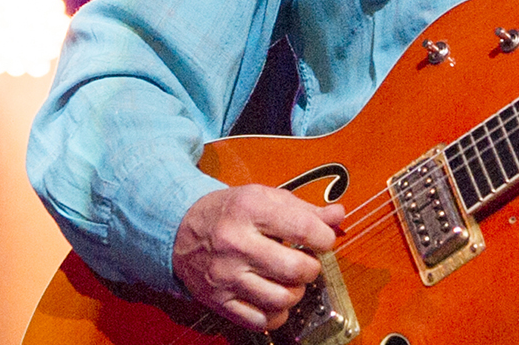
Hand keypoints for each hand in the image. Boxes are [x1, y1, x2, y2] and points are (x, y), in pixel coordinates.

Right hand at [173, 184, 344, 331]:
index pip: (305, 229)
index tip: (323, 240)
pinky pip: (260, 320)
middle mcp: (236, 243)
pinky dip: (277, 314)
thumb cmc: (230, 212)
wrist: (180, 229)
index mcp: (251, 209)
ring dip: (297, 293)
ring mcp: (225, 275)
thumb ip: (305, 209)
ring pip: (281, 299)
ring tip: (291, 281)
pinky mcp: (218, 300)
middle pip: (296, 269)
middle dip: (312, 268)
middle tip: (307, 263)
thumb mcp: (266, 198)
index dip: (325, 238)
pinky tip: (275, 298)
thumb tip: (338, 215)